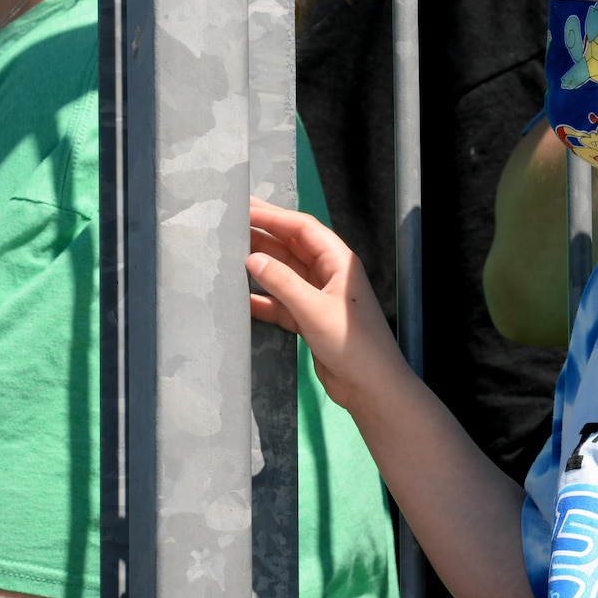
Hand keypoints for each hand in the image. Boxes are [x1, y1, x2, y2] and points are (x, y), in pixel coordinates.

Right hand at [247, 198, 412, 414]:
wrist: (371, 388)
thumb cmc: (351, 343)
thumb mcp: (314, 310)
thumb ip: (282, 282)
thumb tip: (251, 259)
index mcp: (338, 261)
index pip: (301, 228)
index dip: (272, 216)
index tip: (242, 209)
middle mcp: (328, 274)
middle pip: (291, 246)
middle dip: (262, 235)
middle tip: (230, 223)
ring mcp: (318, 297)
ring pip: (283, 273)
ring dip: (258, 266)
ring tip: (227, 254)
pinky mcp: (309, 320)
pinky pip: (280, 302)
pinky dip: (261, 299)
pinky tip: (238, 297)